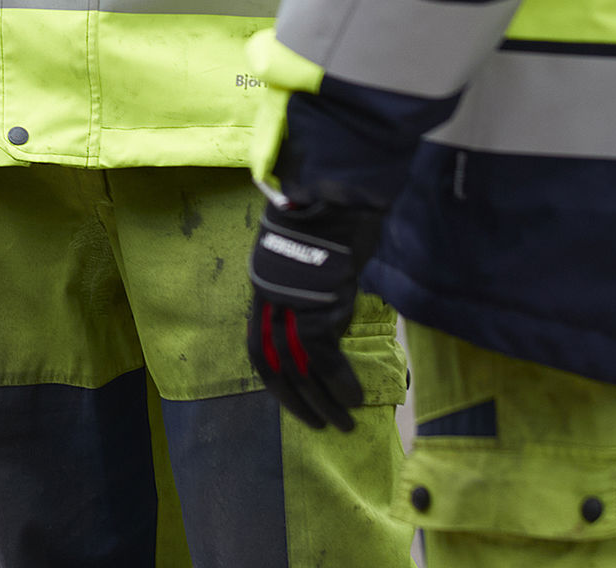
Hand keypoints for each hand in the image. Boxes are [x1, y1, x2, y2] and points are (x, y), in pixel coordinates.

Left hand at [246, 181, 384, 430]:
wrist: (334, 191)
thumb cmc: (326, 217)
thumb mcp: (304, 256)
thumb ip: (306, 287)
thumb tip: (327, 317)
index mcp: (263, 289)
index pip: (260, 349)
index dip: (276, 383)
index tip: (296, 403)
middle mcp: (270, 300)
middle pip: (276, 365)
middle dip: (298, 402)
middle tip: (322, 426)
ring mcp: (291, 304)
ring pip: (299, 368)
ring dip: (323, 401)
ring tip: (344, 423)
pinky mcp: (317, 304)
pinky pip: (325, 356)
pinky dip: (340, 381)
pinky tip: (354, 398)